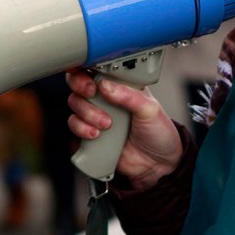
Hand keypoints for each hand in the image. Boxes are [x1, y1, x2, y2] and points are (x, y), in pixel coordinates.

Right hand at [67, 68, 182, 189]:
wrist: (158, 164)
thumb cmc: (159, 132)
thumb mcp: (150, 110)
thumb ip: (129, 96)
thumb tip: (106, 85)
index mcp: (122, 86)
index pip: (98, 70)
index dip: (88, 69)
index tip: (92, 78)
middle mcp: (106, 98)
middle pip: (79, 84)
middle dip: (81, 88)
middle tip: (91, 94)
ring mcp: (97, 116)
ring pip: (75, 105)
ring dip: (86, 113)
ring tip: (106, 124)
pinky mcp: (91, 134)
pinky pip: (75, 126)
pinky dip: (81, 129)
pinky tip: (96, 134)